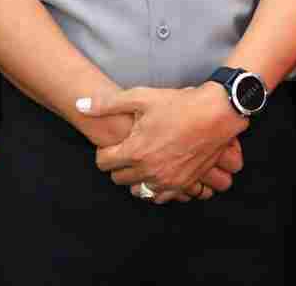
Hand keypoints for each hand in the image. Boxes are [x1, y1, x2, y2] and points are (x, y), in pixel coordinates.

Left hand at [79, 85, 248, 204]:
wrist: (215, 115)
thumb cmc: (178, 104)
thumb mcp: (140, 97)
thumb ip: (107, 104)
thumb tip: (80, 106)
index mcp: (134, 151)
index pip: (103, 163)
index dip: (104, 151)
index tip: (112, 144)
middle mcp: (148, 171)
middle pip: (118, 178)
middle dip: (118, 164)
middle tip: (126, 150)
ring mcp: (166, 181)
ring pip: (137, 190)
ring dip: (135, 178)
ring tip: (141, 160)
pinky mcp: (182, 185)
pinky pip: (159, 197)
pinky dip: (154, 187)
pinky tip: (157, 171)